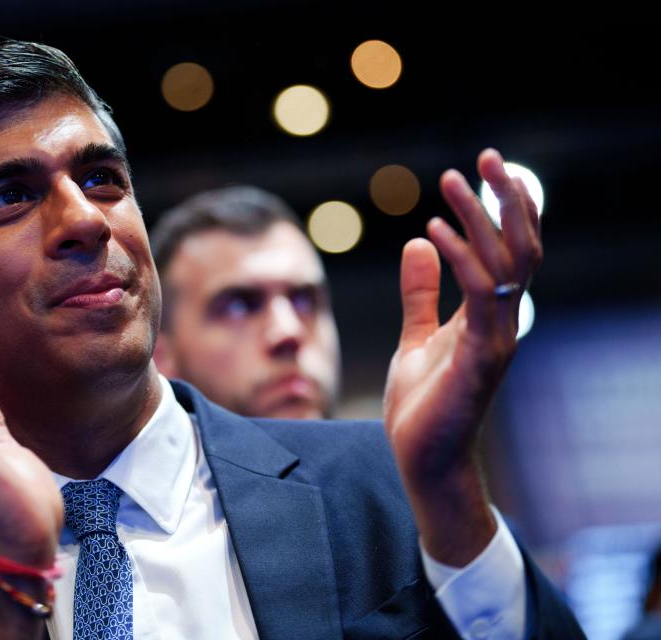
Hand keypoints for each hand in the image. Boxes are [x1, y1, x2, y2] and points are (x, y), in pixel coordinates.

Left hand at [383, 149, 540, 563]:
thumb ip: (420, 293)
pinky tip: (434, 229)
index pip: (512, 253)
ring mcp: (496, 339)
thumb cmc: (422, 405)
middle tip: (487, 156)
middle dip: (506, 200)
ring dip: (481, 218)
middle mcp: (503, 322)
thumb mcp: (415, 337)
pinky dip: (458, 258)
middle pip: (520, 249)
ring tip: (454, 179)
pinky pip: (477, 296)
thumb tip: (419, 241)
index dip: (507, 211)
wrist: (422, 460)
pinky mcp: (480, 357)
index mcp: (490, 316)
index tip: (491, 169)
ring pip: (506, 265)